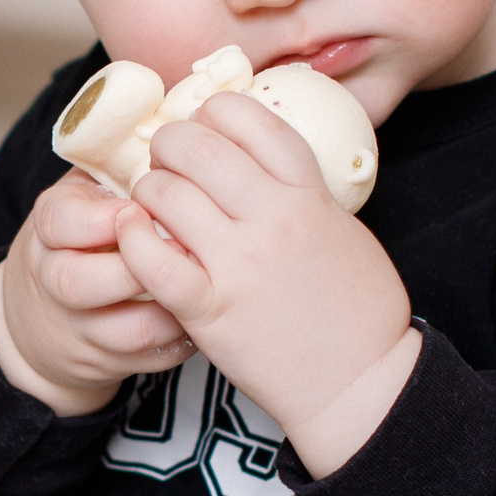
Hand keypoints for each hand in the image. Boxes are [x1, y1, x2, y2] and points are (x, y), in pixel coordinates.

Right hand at [0, 169, 198, 416]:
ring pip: (124, 329)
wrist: (43, 318)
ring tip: (207, 281)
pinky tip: (206, 314)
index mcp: (49, 227)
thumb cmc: (84, 236)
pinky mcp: (104, 363)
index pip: (57, 221)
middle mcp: (53, 280)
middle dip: (136, 267)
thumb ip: (117, 158)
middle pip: (78, 282)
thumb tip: (172, 96)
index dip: (98, 218)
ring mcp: (77, 328)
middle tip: (186, 247)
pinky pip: (150, 359)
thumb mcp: (85, 191)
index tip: (136, 207)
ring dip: (172, 307)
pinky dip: (181, 338)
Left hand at [116, 92, 420, 477]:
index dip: (217, 111)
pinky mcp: (211, 309)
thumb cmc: (361, 310)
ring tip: (151, 200)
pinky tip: (132, 233)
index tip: (206, 122)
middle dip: (170, 142)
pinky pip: (153, 260)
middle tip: (165, 157)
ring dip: (148, 188)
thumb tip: (261, 164)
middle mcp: (273, 219)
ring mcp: (239, 264)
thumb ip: (304, 193)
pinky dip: (133, 238)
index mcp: (309, 195)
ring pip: (167, 194)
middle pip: (199, 147)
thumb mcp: (345, 230)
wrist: (363, 384)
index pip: (251, 120)